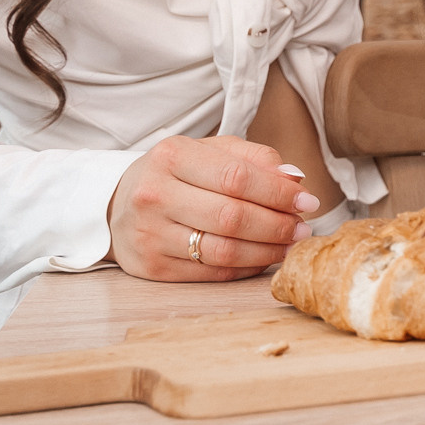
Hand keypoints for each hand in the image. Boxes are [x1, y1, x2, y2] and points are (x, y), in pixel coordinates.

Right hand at [108, 135, 318, 281]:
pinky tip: (263, 257)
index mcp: (172, 156)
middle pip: (232, 217)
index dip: (278, 192)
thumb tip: (295, 179)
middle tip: (303, 228)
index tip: (307, 201)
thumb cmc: (175, 174)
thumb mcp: (209, 151)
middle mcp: (155, 195)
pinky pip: (210, 272)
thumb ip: (254, 159)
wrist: (117, 204)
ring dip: (266, 250)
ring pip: (223, 250)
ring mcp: (150, 234)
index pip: (237, 177)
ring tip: (290, 244)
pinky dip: (245, 268)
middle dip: (277, 225)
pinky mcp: (151, 267)